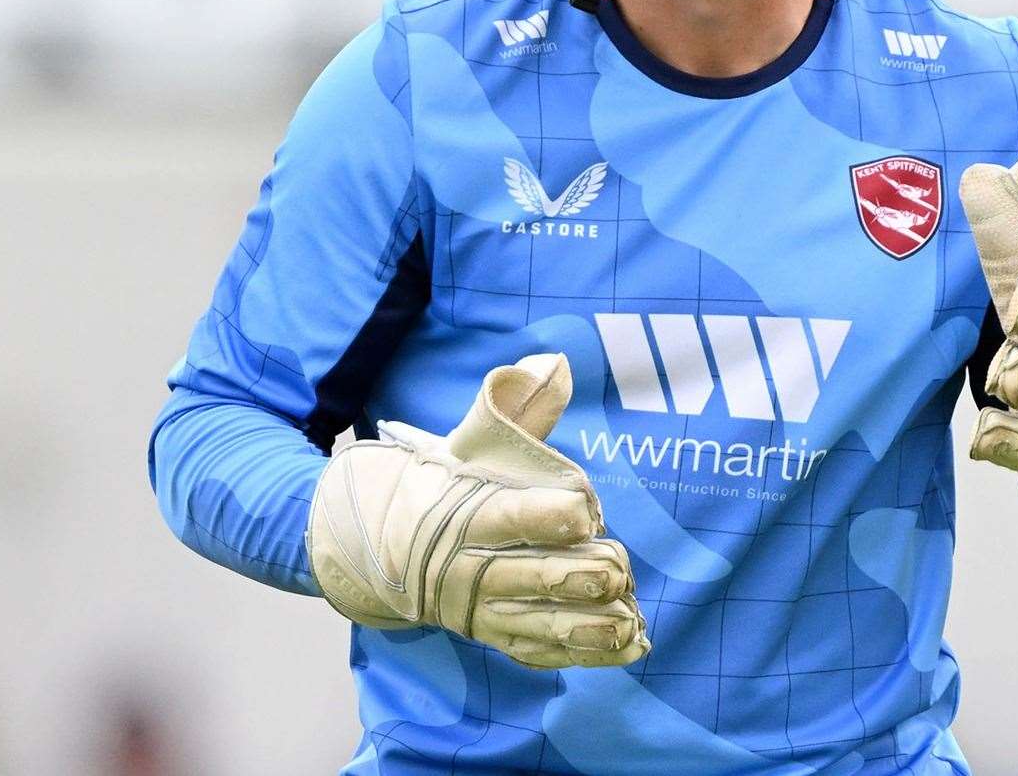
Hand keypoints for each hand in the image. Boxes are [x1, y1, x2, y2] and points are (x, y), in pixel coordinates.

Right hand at [306, 353, 648, 667]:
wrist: (388, 548)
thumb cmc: (448, 485)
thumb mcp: (471, 441)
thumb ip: (519, 407)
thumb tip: (553, 363)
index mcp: (467, 514)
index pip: (510, 517)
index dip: (551, 516)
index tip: (588, 513)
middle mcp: (471, 567)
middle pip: (529, 577)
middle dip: (577, 577)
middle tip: (617, 570)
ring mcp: (482, 609)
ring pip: (538, 624)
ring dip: (587, 626)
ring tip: (630, 620)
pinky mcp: (495, 635)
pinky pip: (540, 651)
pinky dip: (584, 654)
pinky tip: (628, 646)